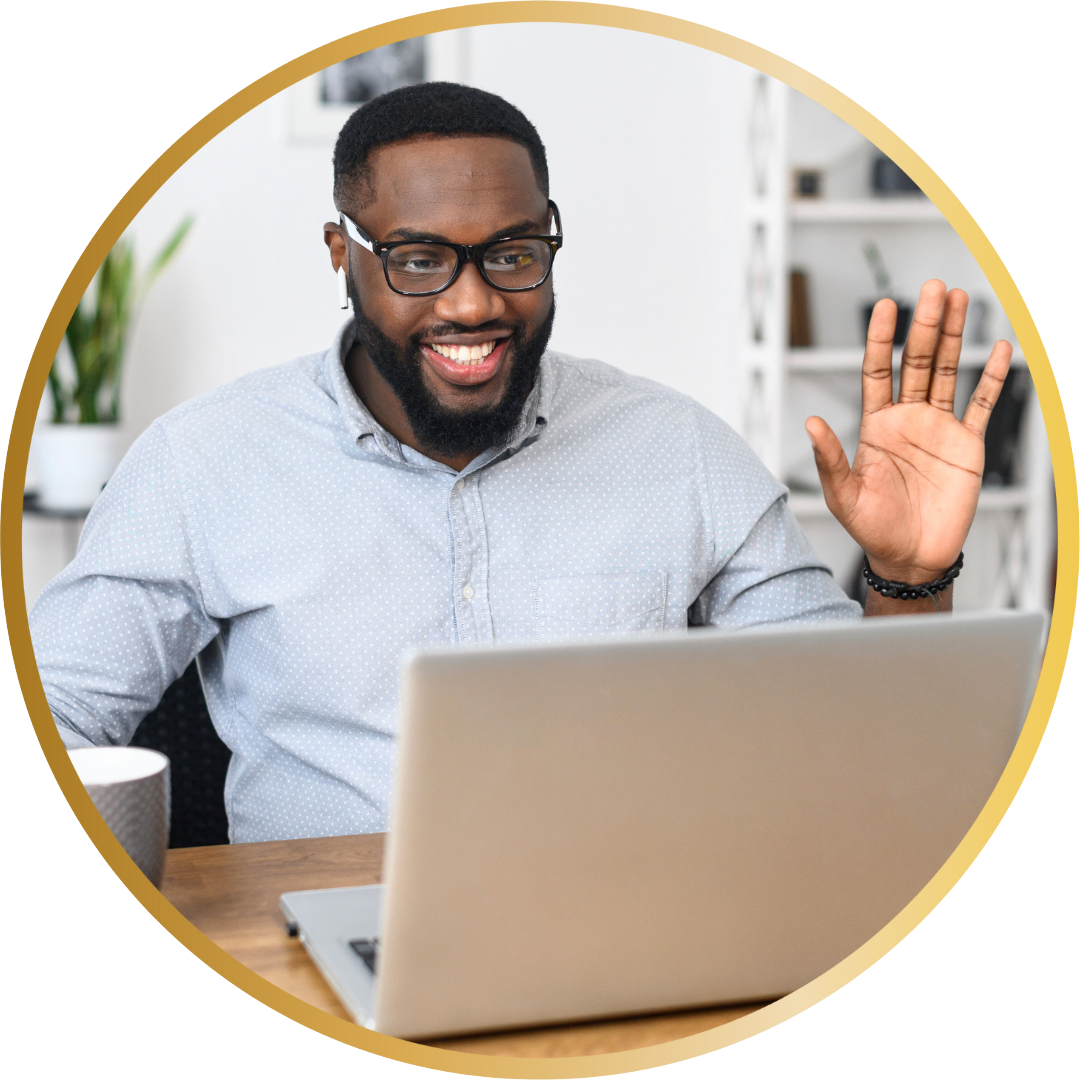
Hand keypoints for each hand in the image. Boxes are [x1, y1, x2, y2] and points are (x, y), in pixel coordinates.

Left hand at [805, 279, 1011, 583]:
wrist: (910, 558)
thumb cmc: (872, 528)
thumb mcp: (843, 495)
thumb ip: (830, 458)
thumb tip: (811, 423)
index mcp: (875, 425)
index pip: (876, 371)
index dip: (880, 339)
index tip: (883, 306)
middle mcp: (907, 419)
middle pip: (916, 362)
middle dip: (924, 325)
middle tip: (933, 287)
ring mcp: (938, 429)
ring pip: (948, 372)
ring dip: (955, 337)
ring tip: (960, 299)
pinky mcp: (967, 446)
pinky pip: (982, 405)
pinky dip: (993, 379)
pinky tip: (1001, 350)